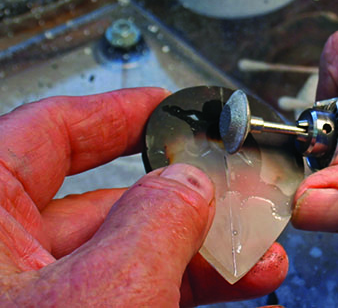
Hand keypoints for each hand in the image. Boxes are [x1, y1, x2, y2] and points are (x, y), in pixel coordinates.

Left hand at [0, 88, 286, 306]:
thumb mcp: (101, 291)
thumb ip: (154, 223)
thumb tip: (189, 183)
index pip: (52, 128)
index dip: (119, 112)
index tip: (166, 106)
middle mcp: (3, 250)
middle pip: (107, 200)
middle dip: (187, 201)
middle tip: (236, 195)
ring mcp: (34, 293)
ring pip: (127, 253)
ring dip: (198, 253)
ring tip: (255, 254)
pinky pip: (128, 292)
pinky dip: (181, 288)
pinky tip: (230, 285)